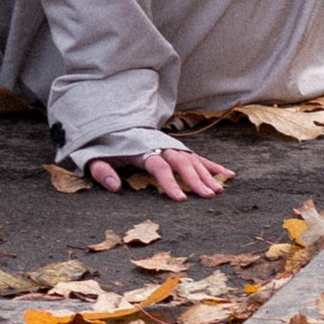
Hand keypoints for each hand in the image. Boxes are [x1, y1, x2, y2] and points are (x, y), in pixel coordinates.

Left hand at [83, 141, 231, 199]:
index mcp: (142, 149)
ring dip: (208, 174)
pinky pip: (198, 156)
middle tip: (208, 196)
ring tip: (219, 191)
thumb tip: (115, 186)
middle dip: (196, 179)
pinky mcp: (177, 148)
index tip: (181, 199)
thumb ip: (102, 171)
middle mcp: (160, 145)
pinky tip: (229, 175)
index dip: (170, 182)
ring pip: (193, 159)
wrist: (112, 125)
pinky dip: (213, 165)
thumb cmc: (104, 146)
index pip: (159, 166)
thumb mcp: (94, 157)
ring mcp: (171, 146)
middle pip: (181, 162)